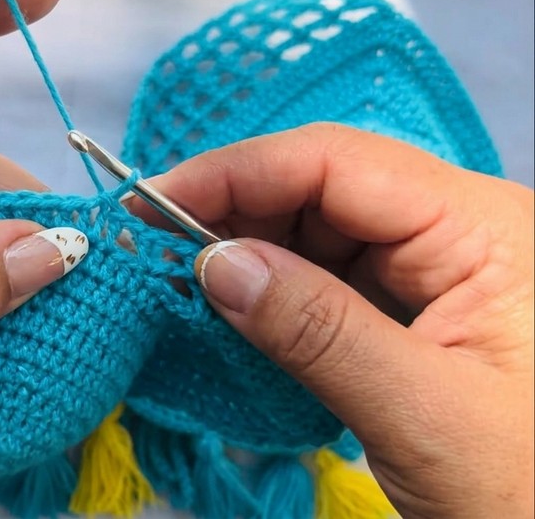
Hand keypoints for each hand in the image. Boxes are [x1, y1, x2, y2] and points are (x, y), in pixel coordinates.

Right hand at [129, 123, 533, 518]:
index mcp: (484, 228)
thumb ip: (315, 330)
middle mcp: (460, 231)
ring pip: (319, 233)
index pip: (338, 162)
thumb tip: (211, 263)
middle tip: (151, 248)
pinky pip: (330, 280)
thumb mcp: (421, 412)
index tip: (151, 201)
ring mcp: (438, 271)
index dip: (236, 173)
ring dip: (247, 252)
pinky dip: (274, 293)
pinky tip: (231, 307)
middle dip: (234, 211)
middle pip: (322, 188)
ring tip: (180, 280)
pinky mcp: (416, 311)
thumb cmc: (532, 490)